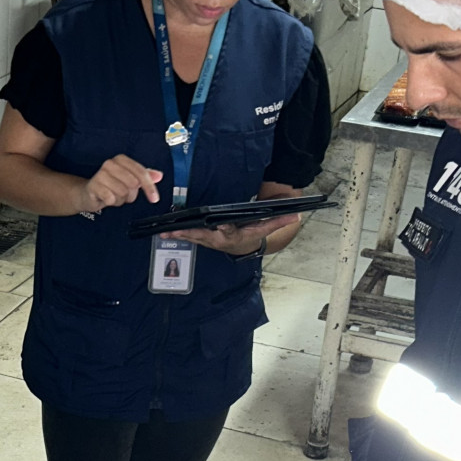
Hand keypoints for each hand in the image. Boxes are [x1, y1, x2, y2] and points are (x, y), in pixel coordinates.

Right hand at [78, 155, 161, 213]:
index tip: (154, 198)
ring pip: (122, 192)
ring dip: (120, 199)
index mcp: (121, 160)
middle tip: (124, 194)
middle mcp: (110, 164)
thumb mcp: (129, 179)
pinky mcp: (93, 185)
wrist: (88, 193)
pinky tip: (106, 198)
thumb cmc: (110, 185)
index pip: (141, 173)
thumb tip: (158, 175)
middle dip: (131, 194)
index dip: (149, 187)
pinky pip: (111, 198)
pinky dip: (111, 202)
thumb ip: (145, 177)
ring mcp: (101, 174)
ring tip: (113, 195)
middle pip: (133, 184)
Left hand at [175, 213, 299, 255]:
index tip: (217, 223)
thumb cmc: (251, 234)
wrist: (241, 245)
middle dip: (190, 234)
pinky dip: (176, 234)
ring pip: (192, 237)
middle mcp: (218, 239)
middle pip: (203, 236)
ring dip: (178, 235)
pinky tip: (164, 231)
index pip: (227, 231)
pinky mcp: (200, 237)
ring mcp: (208, 240)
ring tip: (165, 233)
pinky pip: (188, 236)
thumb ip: (278, 221)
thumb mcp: (265, 229)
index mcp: (233, 236)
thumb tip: (296, 214)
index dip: (222, 228)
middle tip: (176, 231)